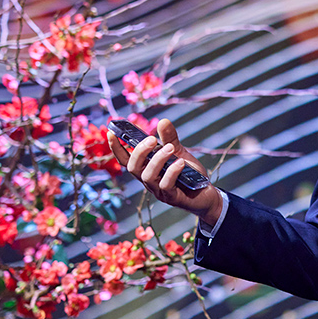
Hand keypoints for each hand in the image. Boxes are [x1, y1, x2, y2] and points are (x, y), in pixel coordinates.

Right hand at [108, 118, 223, 225]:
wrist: (206, 193)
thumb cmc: (188, 173)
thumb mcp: (179, 152)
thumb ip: (170, 138)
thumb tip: (162, 121)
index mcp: (146, 168)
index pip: (126, 159)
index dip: (116, 148)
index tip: (111, 133)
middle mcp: (149, 180)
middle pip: (133, 168)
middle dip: (139, 152)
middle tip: (152, 139)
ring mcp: (158, 190)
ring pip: (147, 176)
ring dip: (157, 160)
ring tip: (170, 148)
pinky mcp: (171, 197)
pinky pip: (166, 185)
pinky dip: (172, 172)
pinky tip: (180, 163)